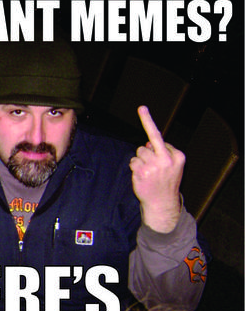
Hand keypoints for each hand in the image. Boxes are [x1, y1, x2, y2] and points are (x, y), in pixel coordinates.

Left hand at [129, 106, 184, 232]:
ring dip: (140, 161)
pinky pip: (133, 162)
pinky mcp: (141, 173)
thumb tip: (147, 143)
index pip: (158, 137)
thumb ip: (162, 151)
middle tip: (150, 160)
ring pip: (139, 153)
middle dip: (145, 151)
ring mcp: (153, 166)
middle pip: (146, 145)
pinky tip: (142, 177)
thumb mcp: (172, 165)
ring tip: (148, 172)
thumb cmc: (166, 182)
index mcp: (177, 156)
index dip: (147, 121)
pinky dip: (135, 167)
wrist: (162, 203)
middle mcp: (166, 159)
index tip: (141, 108)